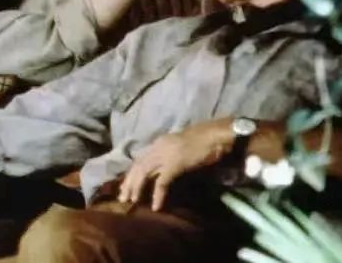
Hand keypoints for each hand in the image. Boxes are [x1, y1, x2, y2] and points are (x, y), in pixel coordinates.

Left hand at [118, 118, 233, 210]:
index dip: (131, 174)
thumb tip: (162, 171)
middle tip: (123, 198)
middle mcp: (159, 147)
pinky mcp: (175, 164)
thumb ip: (170, 156)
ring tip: (132, 202)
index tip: (125, 187)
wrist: (218, 135)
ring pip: (144, 172)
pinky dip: (157, 195)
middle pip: (137, 166)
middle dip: (129, 183)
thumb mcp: (182, 148)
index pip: (140, 159)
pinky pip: (161, 182)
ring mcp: (166, 154)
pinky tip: (156, 206)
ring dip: (137, 188)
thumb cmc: (205, 141)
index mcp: (159, 143)